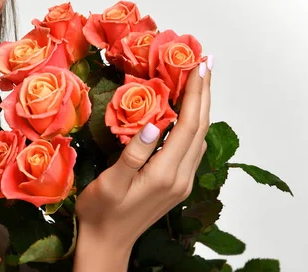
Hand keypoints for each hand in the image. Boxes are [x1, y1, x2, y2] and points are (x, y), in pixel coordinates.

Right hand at [73, 57, 212, 270]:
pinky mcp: (178, 184)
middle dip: (205, 92)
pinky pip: (192, 147)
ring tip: (199, 80)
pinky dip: (194, 123)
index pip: (187, 124)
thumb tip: (154, 123)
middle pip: (200, 127)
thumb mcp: (110, 182)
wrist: (107, 244)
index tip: (198, 66)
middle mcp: (181, 177)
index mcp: (165, 173)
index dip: (194, 93)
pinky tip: (187, 111)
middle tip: (206, 62)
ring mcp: (183, 182)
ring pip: (199, 136)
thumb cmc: (101, 213)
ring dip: (201, 106)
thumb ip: (134, 154)